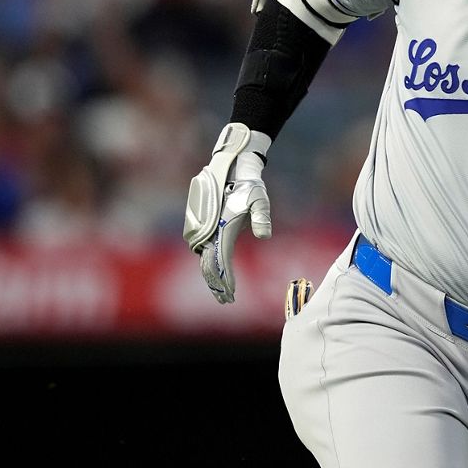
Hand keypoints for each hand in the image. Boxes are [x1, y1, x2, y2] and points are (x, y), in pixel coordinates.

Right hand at [183, 123, 272, 303]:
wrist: (232, 166)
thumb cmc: (249, 184)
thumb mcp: (260, 199)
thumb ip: (262, 218)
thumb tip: (265, 237)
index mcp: (222, 228)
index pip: (222, 262)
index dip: (226, 281)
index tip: (231, 296)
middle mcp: (209, 230)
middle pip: (209, 265)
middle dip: (217, 284)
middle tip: (226, 300)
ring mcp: (203, 227)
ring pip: (204, 258)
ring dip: (210, 275)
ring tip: (221, 290)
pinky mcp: (202, 224)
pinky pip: (202, 249)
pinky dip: (208, 262)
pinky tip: (215, 270)